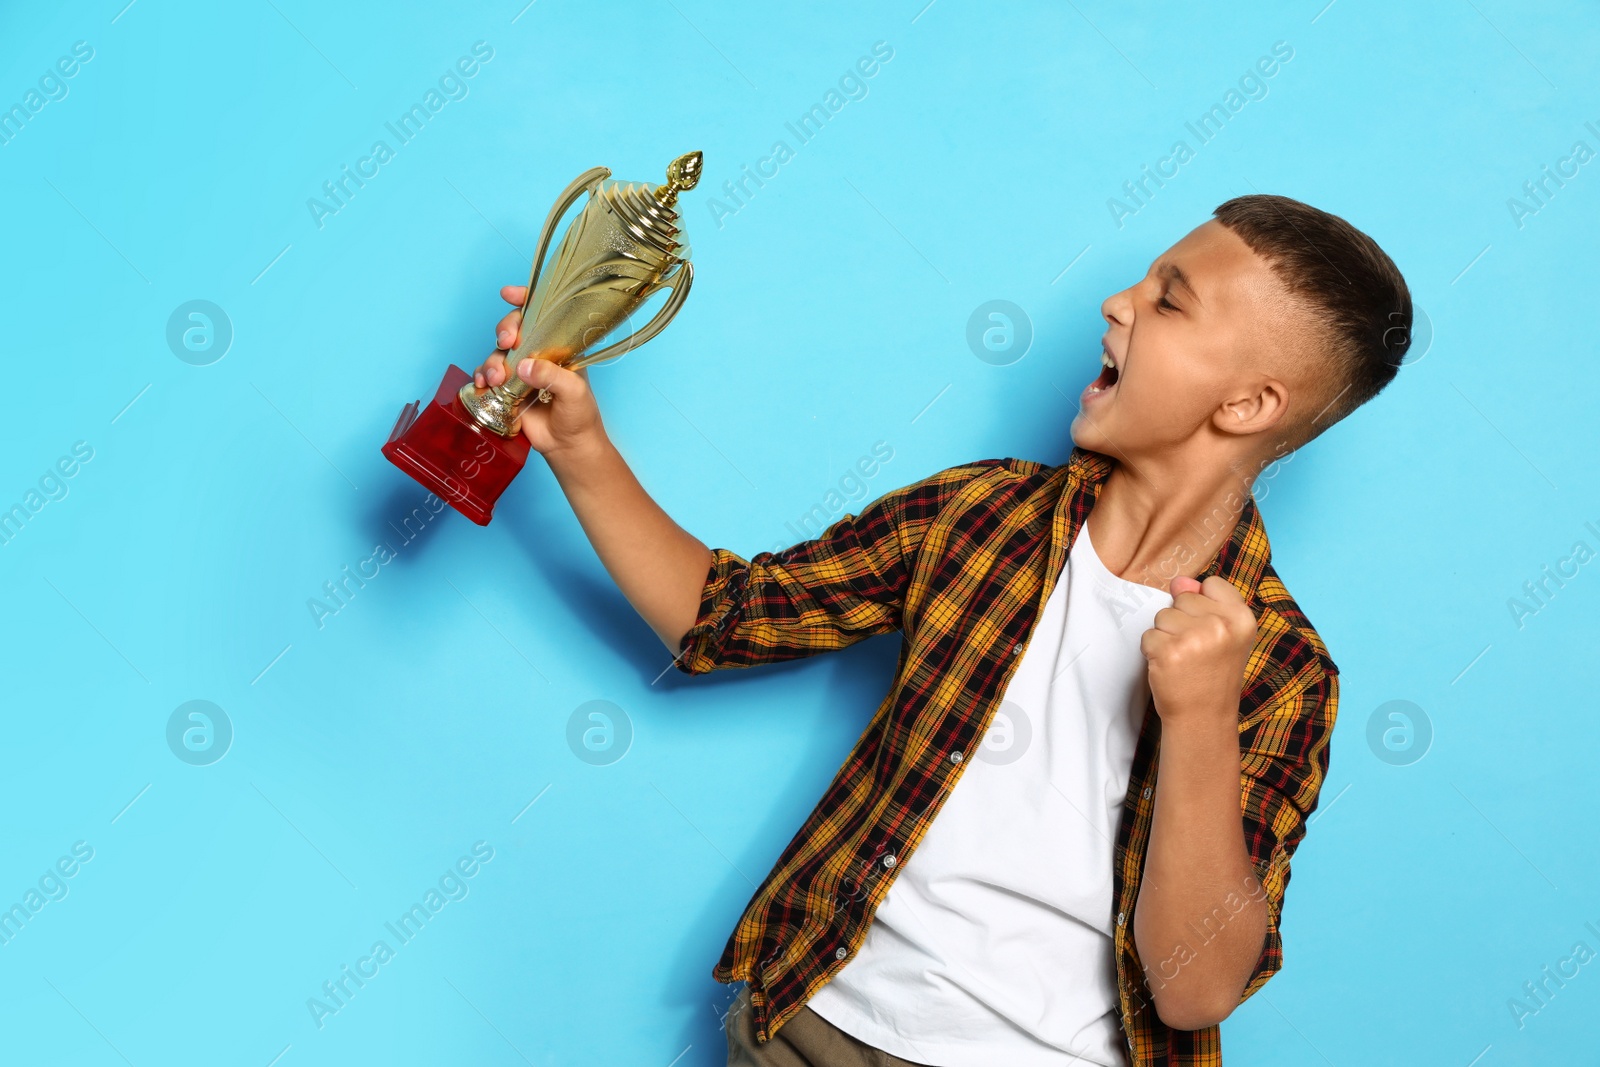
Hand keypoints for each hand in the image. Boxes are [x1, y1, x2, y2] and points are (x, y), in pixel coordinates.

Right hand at [471, 285, 605, 457]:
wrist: (568, 446)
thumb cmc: (580, 416)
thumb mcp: (573, 392)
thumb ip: (551, 376)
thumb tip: (523, 367)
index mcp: (558, 348)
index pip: (543, 316)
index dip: (525, 301)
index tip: (509, 294)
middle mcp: (537, 354)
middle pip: (514, 329)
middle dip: (505, 329)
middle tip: (507, 341)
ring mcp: (520, 371)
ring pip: (497, 353)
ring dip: (492, 361)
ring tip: (498, 379)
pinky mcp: (506, 389)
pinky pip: (487, 375)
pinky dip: (482, 377)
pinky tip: (484, 385)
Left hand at [1139, 575, 1257, 723]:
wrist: (1203, 718)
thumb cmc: (1213, 675)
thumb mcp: (1224, 637)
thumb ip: (1206, 604)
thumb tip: (1180, 581)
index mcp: (1242, 618)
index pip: (1212, 584)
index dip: (1203, 605)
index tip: (1209, 629)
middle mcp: (1221, 625)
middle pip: (1182, 598)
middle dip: (1182, 620)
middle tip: (1195, 650)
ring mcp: (1194, 637)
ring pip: (1162, 616)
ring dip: (1165, 636)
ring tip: (1183, 659)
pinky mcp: (1168, 651)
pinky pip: (1148, 635)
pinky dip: (1152, 652)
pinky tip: (1170, 668)